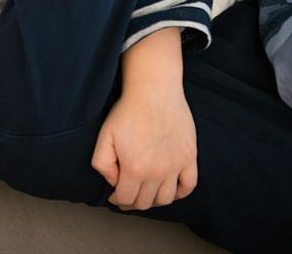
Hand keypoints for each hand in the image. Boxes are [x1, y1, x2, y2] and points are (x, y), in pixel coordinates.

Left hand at [91, 79, 197, 210]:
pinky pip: (189, 185)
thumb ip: (102, 164)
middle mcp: (157, 172)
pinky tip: (171, 190)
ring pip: (166, 198)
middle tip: (129, 195)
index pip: (126, 199)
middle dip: (134, 202)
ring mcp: (175, 165)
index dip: (118, 200)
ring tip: (147, 192)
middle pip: (145, 202)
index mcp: (134, 169)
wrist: (154, 90)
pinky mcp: (189, 157)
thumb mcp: (104, 136)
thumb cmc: (128, 111)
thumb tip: (113, 181)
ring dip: (154, 201)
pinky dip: (180, 193)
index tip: (115, 196)